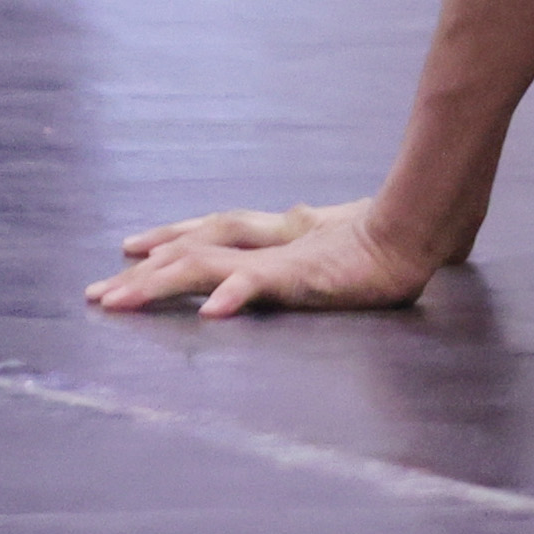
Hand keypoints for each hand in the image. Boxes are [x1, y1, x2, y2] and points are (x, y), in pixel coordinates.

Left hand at [88, 196, 432, 315]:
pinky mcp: (306, 272)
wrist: (434, 224)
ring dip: (158, 281)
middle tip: (99, 289)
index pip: (220, 227)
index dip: (176, 235)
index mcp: (289, 232)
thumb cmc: (403, 238)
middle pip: (201, 242)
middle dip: (147, 265)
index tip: (134, 248)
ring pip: (208, 261)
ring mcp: (287, 255)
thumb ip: (323, 244)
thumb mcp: (349, 245)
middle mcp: (278, 238)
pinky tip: (211, 309)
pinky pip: (261, 281)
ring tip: (118, 298)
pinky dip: (235, 292)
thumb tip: (318, 246)